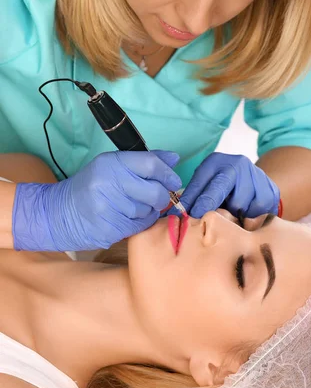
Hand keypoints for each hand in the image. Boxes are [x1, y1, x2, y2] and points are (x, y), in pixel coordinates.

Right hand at [12, 150, 181, 250]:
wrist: (59, 213)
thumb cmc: (90, 187)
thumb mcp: (112, 166)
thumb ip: (143, 161)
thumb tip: (174, 158)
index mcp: (111, 163)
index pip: (151, 164)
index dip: (168, 173)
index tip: (173, 180)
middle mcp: (110, 184)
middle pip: (155, 191)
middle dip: (162, 196)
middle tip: (159, 197)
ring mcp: (109, 208)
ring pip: (148, 211)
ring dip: (148, 210)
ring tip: (133, 207)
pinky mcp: (110, 229)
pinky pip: (140, 226)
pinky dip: (140, 223)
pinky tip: (129, 218)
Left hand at [169, 152, 279, 219]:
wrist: (256, 182)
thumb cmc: (223, 188)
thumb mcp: (206, 186)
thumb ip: (192, 198)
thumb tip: (172, 217)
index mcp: (216, 162)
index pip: (202, 182)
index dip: (194, 200)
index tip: (187, 216)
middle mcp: (237, 164)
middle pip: (222, 190)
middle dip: (210, 207)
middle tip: (204, 221)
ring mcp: (256, 177)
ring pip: (240, 205)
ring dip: (232, 216)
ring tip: (230, 217)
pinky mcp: (270, 192)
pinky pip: (257, 214)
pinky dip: (249, 221)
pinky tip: (246, 218)